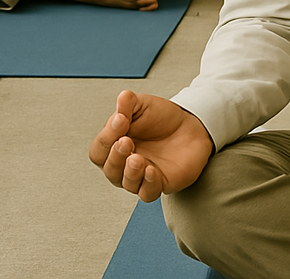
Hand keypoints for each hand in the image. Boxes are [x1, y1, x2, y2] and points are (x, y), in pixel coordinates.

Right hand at [89, 89, 214, 201]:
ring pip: (126, 183)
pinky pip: (148, 192)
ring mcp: (141, 176)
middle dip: (116, 156)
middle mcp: (124, 165)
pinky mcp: (159, 183)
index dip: (106, 137)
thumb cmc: (162, 118)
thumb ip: (130, 103)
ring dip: (130, 172)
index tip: (120, 120)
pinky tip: (151, 170)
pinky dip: (148, 183)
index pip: (99, 150)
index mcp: (115, 145)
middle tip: (126, 141)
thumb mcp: (144, 105)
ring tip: (137, 158)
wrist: (191, 124)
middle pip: (110, 169)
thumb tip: (122, 97)